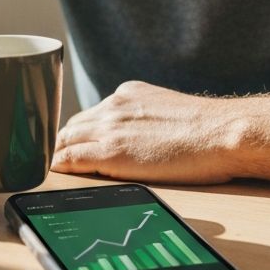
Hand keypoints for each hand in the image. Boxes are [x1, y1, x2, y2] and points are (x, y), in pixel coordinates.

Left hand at [51, 80, 244, 183]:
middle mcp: (115, 105)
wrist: (222, 132)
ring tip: (48, 171)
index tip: (73, 146)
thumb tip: (141, 138)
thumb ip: (145, 119)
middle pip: (72, 126)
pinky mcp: (111, 152)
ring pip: (66, 140)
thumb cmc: (207, 130)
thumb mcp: (168, 111)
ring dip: (56, 155)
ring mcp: (110, 127)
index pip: (91, 115)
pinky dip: (58, 167)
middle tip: (54, 162)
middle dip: (62, 144)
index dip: (79, 133)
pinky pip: (70, 159)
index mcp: (129, 93)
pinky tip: (53, 176)